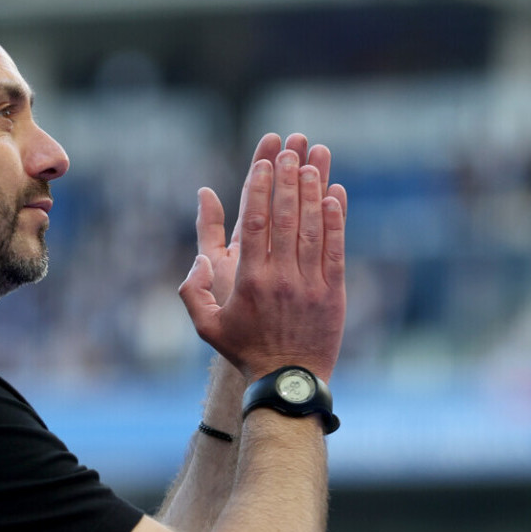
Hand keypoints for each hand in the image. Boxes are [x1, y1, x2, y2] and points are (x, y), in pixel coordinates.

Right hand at [179, 139, 346, 380]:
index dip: (259, 189)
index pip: (254, 224)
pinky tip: (336, 195)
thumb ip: (193, 290)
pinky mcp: (333, 293)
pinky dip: (337, 221)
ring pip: (312, 229)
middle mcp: (281, 278)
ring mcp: (310, 284)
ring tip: (313, 162)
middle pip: (285, 218)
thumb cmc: (244, 351)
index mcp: (250, 281)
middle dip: (288, 180)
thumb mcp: (206, 325)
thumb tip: (198, 258)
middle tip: (290, 150)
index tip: (263, 163)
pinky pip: (336, 249)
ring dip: (313, 192)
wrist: (288, 381)